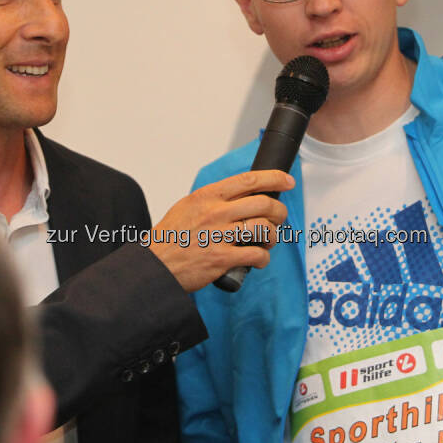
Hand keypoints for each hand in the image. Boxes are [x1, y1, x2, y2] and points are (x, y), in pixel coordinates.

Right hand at [149, 170, 293, 291]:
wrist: (155, 265)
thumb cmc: (170, 237)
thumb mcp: (188, 206)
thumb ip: (213, 199)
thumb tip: (240, 195)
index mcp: (208, 196)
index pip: (248, 180)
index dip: (273, 178)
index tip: (286, 180)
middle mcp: (216, 212)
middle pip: (263, 203)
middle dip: (279, 211)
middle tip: (279, 217)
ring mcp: (220, 236)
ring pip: (264, 228)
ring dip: (273, 236)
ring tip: (267, 241)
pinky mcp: (222, 259)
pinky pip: (257, 254)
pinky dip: (263, 258)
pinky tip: (258, 259)